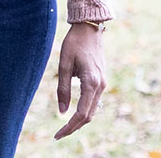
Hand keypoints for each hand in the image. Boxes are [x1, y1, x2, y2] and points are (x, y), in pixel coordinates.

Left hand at [54, 21, 105, 139]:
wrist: (90, 27)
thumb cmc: (75, 42)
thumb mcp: (64, 63)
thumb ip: (63, 88)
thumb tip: (62, 112)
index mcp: (91, 82)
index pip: (81, 114)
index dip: (69, 127)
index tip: (58, 134)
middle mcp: (100, 86)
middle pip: (89, 116)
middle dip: (74, 127)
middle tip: (59, 134)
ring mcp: (103, 83)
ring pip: (93, 110)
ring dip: (80, 120)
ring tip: (65, 126)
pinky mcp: (101, 79)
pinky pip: (94, 101)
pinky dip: (85, 110)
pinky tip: (74, 112)